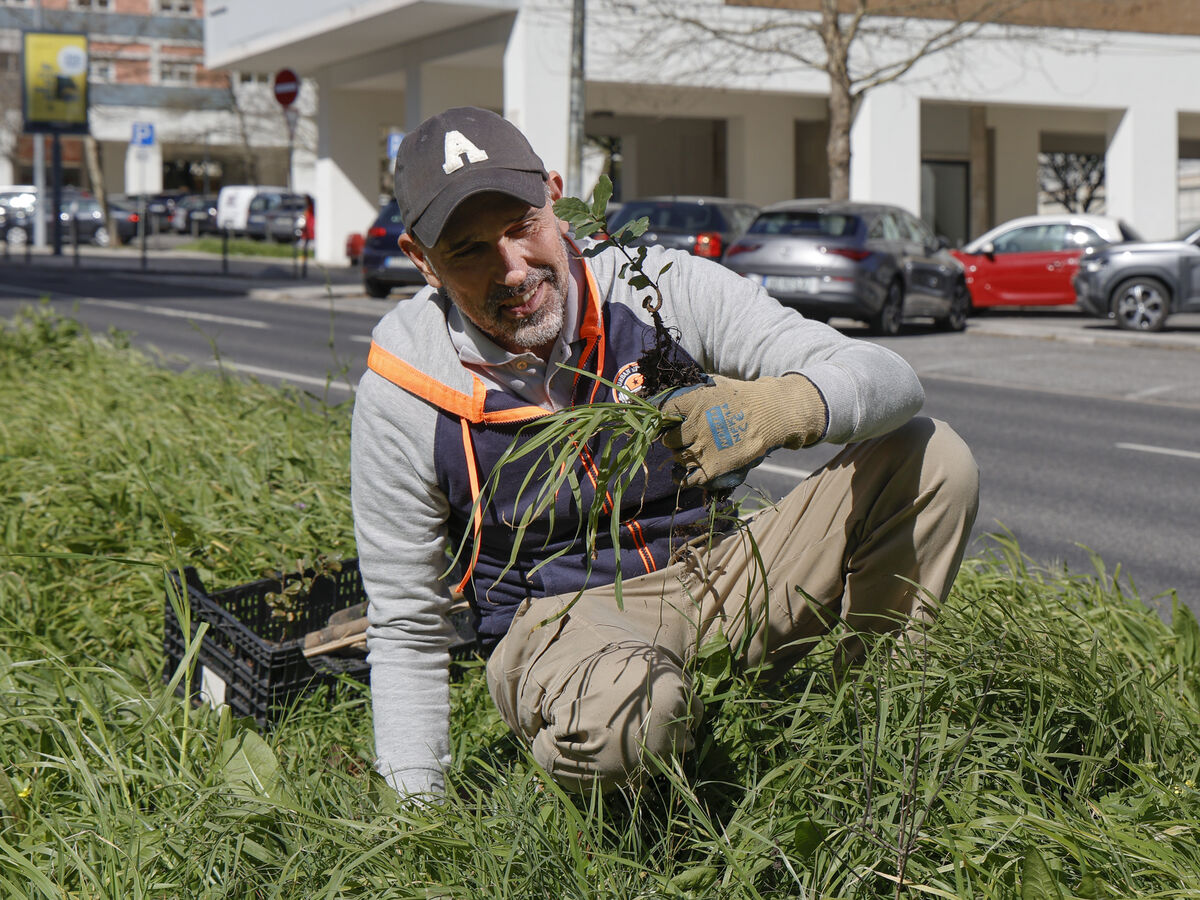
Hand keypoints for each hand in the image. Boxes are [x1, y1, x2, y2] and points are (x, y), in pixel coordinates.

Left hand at [658, 374, 826, 488]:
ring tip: (689, 453)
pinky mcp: (714, 467)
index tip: (664, 424)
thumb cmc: (742, 396)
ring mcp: (705, 448)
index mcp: (694, 403)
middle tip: (680, 440)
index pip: (663, 413)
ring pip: (678, 458)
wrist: (771, 414)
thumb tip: (666, 393)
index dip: (661, 420)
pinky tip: (682, 476)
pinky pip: (690, 478)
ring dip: (680, 457)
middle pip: (668, 440)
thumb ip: (692, 389)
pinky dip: (684, 479)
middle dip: (672, 440)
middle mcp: (696, 426)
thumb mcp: (715, 384)